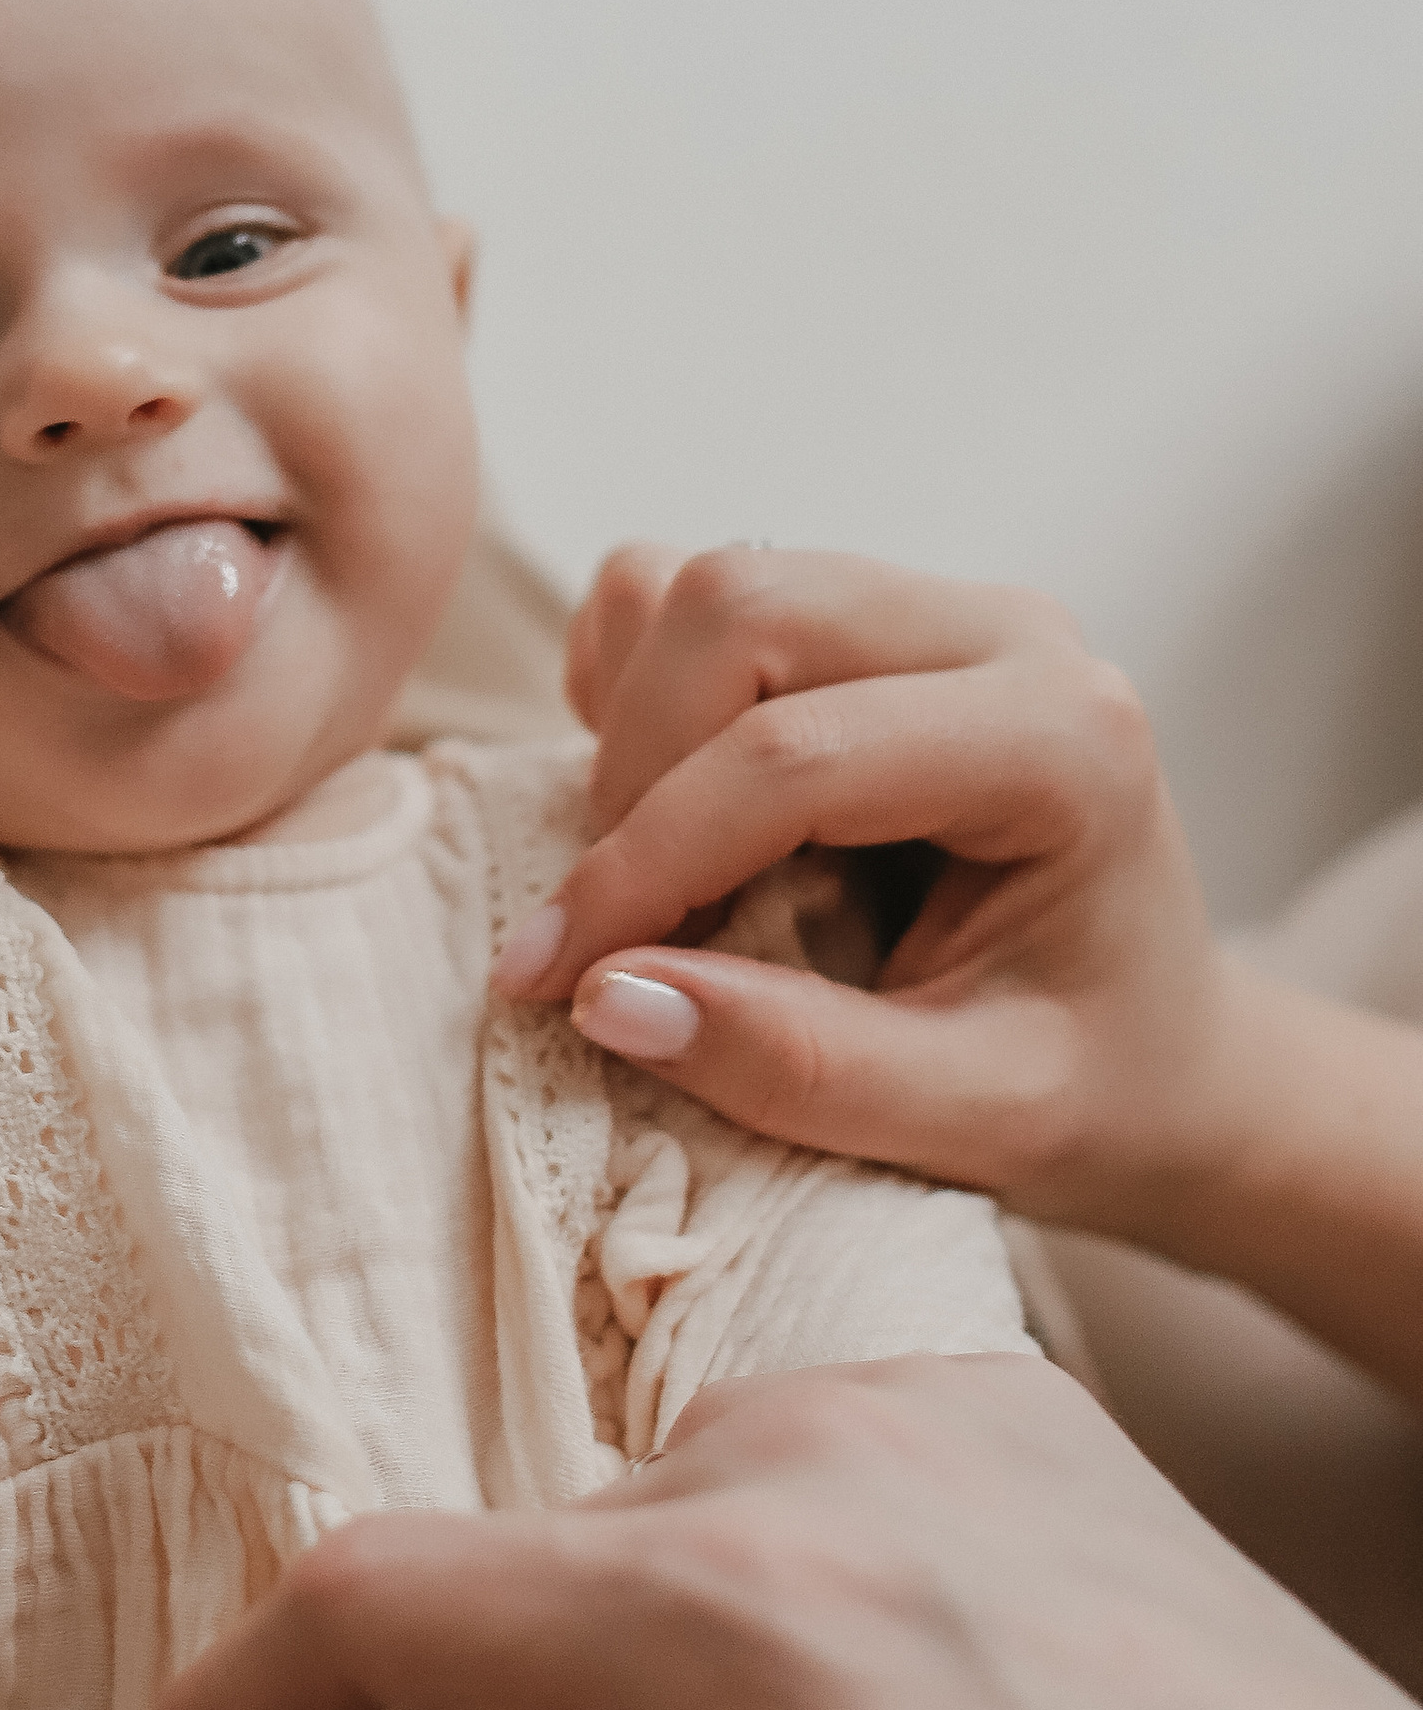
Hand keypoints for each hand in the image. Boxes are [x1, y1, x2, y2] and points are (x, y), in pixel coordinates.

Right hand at [489, 545, 1233, 1243]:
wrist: (1161, 1054)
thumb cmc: (1092, 1089)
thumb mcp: (975, 1122)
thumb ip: (799, 1069)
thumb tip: (606, 994)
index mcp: (1064, 740)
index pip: (797, 755)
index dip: (648, 865)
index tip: (548, 981)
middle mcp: (1003, 632)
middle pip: (739, 605)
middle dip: (635, 774)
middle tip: (619, 928)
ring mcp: (930, 606)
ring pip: (701, 587)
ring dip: (631, 730)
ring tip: (659, 878)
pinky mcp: (861, 615)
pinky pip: (688, 589)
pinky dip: (634, 686)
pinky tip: (672, 808)